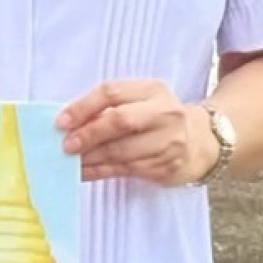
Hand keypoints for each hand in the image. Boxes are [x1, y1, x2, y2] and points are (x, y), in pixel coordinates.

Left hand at [56, 79, 214, 186]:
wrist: (201, 142)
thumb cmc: (156, 118)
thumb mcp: (140, 100)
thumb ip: (109, 106)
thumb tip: (67, 123)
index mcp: (153, 89)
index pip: (112, 92)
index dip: (83, 107)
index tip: (61, 122)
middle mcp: (166, 113)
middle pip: (120, 121)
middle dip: (89, 134)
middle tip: (66, 145)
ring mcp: (170, 141)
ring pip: (123, 151)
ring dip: (91, 158)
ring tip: (70, 161)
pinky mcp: (168, 165)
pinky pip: (126, 170)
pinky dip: (101, 172)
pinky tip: (84, 172)